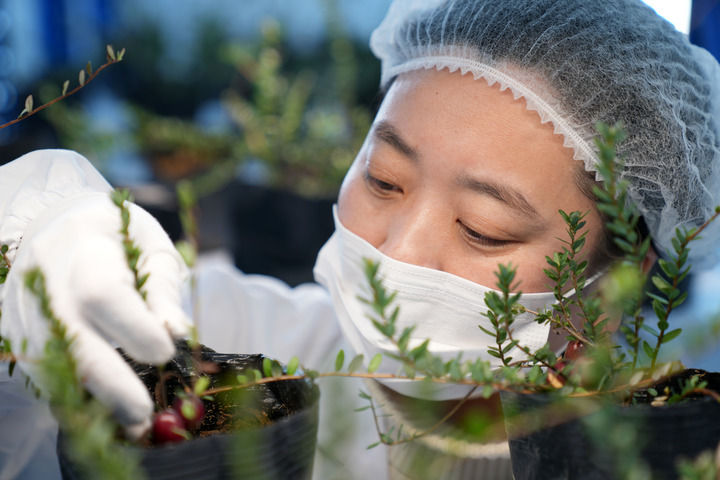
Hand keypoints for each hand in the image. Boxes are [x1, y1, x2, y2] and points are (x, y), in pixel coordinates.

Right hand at [1, 192, 190, 436]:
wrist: (54, 225)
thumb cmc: (115, 234)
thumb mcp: (150, 245)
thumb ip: (163, 289)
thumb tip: (178, 333)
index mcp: (86, 248)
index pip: (103, 294)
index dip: (133, 329)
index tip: (165, 355)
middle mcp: (47, 283)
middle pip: (71, 340)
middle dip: (110, 384)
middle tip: (143, 416)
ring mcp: (26, 311)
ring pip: (54, 364)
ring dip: (93, 399)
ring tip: (131, 423)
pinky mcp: (19, 334)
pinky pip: (46, 371)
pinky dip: (77, 395)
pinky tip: (106, 410)